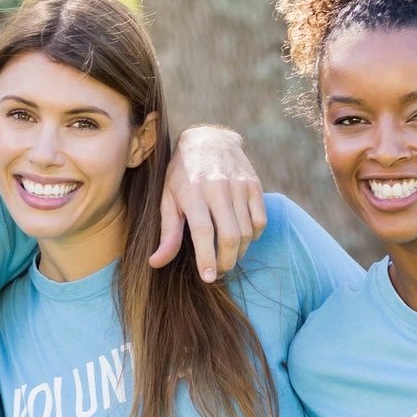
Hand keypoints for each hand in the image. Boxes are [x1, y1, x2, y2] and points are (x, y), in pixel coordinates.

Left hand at [155, 126, 266, 281]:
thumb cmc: (181, 175)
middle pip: (230, 236)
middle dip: (226, 261)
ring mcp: (239, 186)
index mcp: (192, 193)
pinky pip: (260, 220)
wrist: (208, 139)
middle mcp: (217, 188)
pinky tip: (241, 239)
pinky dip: (253, 236)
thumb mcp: (167, 200)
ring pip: (247, 231)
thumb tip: (155, 263)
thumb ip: (167, 233)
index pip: (203, 232)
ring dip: (239, 252)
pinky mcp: (254, 184)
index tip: (209, 277)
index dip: (207, 257)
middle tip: (218, 272)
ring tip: (227, 258)